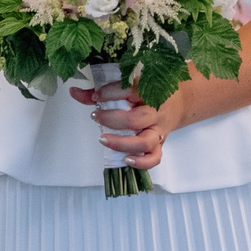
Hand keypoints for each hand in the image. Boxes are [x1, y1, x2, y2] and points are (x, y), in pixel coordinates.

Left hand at [71, 78, 185, 170]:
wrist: (177, 103)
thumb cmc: (146, 95)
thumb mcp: (128, 88)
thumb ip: (100, 91)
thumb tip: (73, 92)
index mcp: (148, 92)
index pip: (131, 91)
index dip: (110, 94)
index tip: (96, 97)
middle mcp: (155, 112)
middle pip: (135, 119)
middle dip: (111, 119)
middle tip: (95, 115)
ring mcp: (159, 130)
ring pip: (144, 142)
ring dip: (121, 143)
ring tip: (103, 138)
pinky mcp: (160, 145)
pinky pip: (154, 158)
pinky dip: (140, 162)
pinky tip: (125, 159)